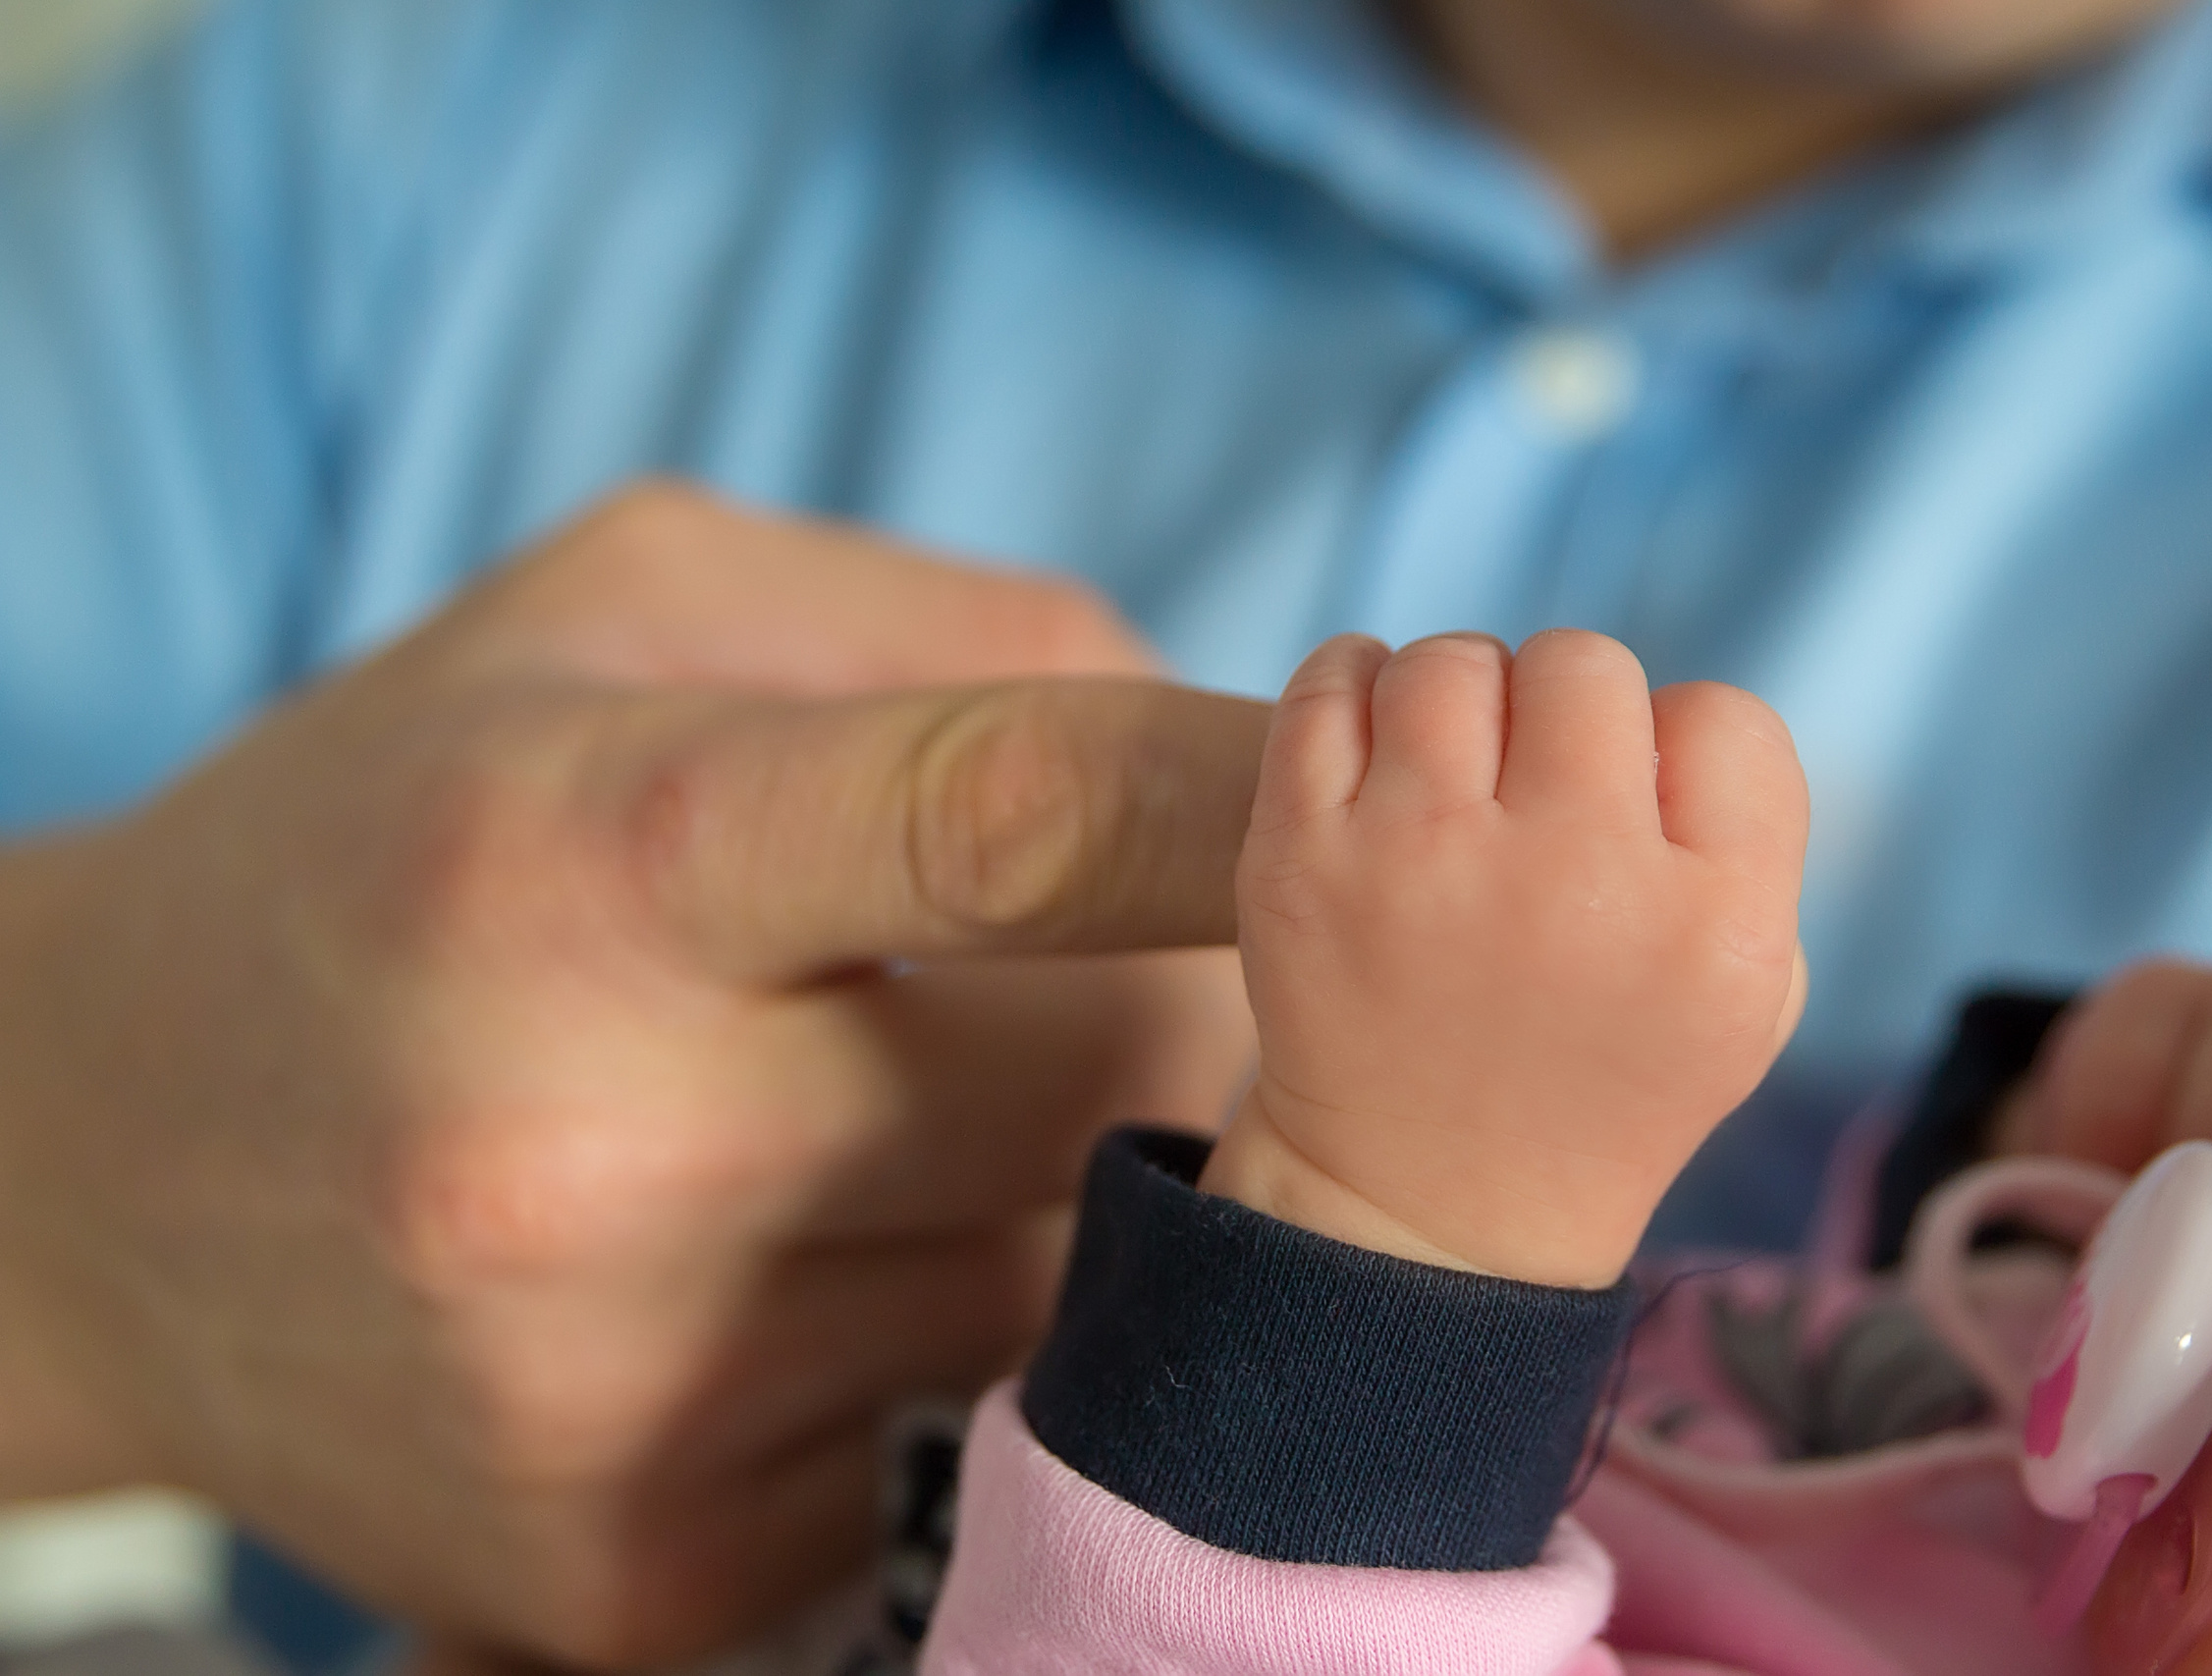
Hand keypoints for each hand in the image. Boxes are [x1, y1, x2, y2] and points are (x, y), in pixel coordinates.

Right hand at [0, 484, 1264, 1666]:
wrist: (93, 1164)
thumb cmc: (402, 834)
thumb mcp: (616, 618)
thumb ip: (950, 634)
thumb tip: (1242, 757)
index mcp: (590, 858)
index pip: (1010, 821)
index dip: (1239, 796)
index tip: (1371, 774)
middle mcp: (586, 1148)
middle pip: (1108, 1080)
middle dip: (1170, 1002)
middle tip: (1081, 960)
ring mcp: (613, 1401)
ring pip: (1070, 1275)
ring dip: (1070, 1177)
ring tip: (893, 1111)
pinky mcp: (642, 1577)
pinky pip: (966, 1429)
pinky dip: (948, 1333)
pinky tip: (801, 1269)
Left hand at [1199, 631, 1808, 1289]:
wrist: (1427, 1203)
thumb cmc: (1601, 1076)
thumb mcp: (1749, 1001)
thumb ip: (1743, 845)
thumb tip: (1666, 710)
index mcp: (1712, 927)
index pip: (1724, 719)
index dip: (1680, 750)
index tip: (1637, 814)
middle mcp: (1574, 883)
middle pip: (1584, 666)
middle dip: (1563, 713)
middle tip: (1534, 791)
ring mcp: (1424, 863)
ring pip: (1454, 662)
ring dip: (1460, 698)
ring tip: (1453, 774)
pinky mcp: (1301, 858)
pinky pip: (1332, 678)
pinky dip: (1355, 685)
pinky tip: (1377, 745)